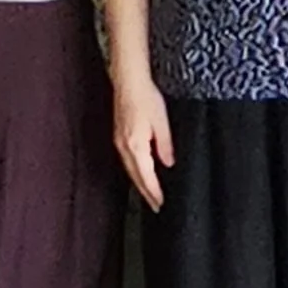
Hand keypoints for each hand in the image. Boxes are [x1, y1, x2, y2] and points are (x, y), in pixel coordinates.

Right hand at [112, 77, 174, 206]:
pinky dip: (134, 171)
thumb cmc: (146, 98)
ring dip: (139, 183)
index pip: (146, 176)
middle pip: (135, 177)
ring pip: (130, 169)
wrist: (129, 81)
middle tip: (155, 206)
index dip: (153, 192)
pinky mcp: (119, 136)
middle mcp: (125, 147)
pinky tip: (140, 172)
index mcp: (136, 146)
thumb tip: (168, 164)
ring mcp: (119, 142)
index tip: (160, 204)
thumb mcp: (161, 122)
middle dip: (146, 192)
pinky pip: (127, 160)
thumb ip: (165, 145)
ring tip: (149, 194)